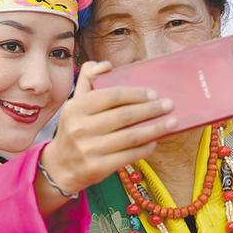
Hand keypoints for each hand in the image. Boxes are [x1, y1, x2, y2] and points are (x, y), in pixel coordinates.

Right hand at [40, 61, 176, 198]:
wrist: (61, 166)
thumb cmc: (74, 128)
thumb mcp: (75, 103)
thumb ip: (88, 79)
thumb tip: (105, 65)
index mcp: (76, 107)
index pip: (111, 95)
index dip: (135, 93)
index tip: (153, 93)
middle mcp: (80, 128)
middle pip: (123, 116)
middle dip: (150, 109)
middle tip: (168, 105)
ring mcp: (88, 149)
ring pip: (130, 137)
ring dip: (155, 129)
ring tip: (172, 122)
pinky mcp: (97, 167)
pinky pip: (128, 155)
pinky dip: (144, 148)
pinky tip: (155, 141)